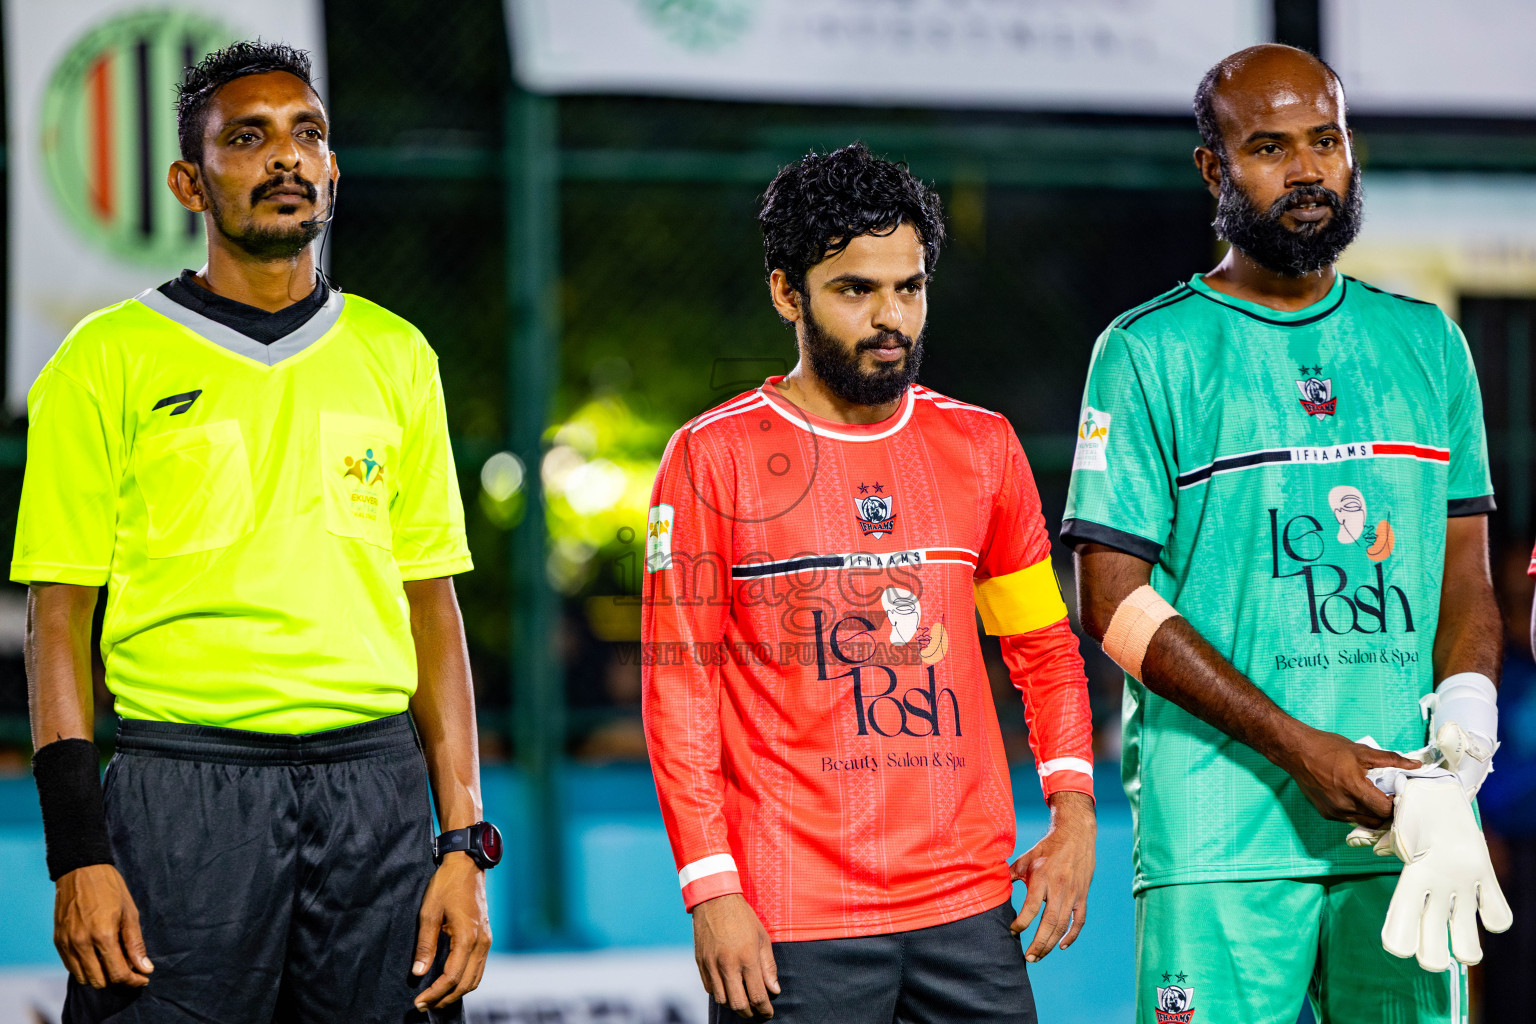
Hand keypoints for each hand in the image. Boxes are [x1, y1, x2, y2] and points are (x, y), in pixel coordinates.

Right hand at [54, 864, 152, 988]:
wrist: (81, 870)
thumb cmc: (110, 889)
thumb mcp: (130, 913)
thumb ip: (136, 944)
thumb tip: (145, 968)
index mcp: (102, 935)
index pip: (118, 973)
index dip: (133, 980)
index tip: (143, 978)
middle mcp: (81, 943)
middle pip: (99, 981)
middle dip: (118, 981)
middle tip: (131, 971)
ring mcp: (66, 943)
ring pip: (83, 978)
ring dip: (101, 977)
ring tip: (115, 964)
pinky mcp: (57, 941)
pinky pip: (71, 967)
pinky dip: (86, 969)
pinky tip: (99, 957)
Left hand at [411, 853, 490, 1010]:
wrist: (467, 865)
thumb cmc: (446, 885)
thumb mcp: (429, 913)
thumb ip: (425, 945)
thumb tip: (418, 972)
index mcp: (467, 938)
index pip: (452, 977)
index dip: (435, 993)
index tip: (419, 1001)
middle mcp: (481, 943)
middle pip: (466, 983)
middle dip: (445, 998)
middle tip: (424, 1005)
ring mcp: (486, 940)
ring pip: (475, 978)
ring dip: (457, 992)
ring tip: (436, 999)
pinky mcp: (486, 937)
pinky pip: (478, 968)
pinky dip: (466, 981)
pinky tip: (451, 983)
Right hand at [692, 893, 778, 1018]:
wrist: (715, 900)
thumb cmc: (743, 917)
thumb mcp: (762, 938)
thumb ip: (768, 966)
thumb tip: (774, 990)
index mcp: (747, 958)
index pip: (757, 996)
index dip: (764, 1009)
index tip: (768, 1013)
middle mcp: (727, 965)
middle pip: (738, 1004)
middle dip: (750, 1013)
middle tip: (756, 1012)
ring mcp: (711, 965)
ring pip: (722, 999)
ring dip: (734, 1004)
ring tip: (743, 1000)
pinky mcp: (700, 963)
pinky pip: (709, 988)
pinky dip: (720, 993)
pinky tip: (728, 987)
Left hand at [1009, 791, 1095, 961]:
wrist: (1075, 835)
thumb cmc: (1046, 848)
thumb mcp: (1025, 859)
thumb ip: (1010, 875)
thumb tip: (992, 886)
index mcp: (1042, 878)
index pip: (1031, 908)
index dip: (1021, 923)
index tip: (1013, 930)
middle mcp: (1059, 888)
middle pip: (1050, 923)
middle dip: (1039, 943)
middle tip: (1028, 957)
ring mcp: (1073, 894)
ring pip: (1063, 925)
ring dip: (1051, 943)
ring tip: (1039, 955)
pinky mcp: (1083, 896)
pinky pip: (1079, 921)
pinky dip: (1072, 935)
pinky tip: (1062, 945)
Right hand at [1280, 726, 1418, 828]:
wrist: (1295, 751)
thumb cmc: (1326, 747)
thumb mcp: (1361, 750)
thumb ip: (1391, 759)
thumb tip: (1415, 766)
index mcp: (1354, 788)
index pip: (1386, 809)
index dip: (1396, 802)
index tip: (1398, 792)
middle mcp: (1344, 805)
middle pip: (1378, 820)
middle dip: (1386, 809)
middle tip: (1388, 795)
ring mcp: (1334, 812)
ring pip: (1365, 822)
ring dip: (1372, 813)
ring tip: (1372, 796)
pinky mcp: (1326, 813)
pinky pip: (1350, 819)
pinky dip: (1357, 811)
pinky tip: (1355, 796)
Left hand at [1381, 775, 1512, 969]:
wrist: (1440, 790)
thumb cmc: (1410, 816)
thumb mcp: (1394, 838)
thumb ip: (1383, 848)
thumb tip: (1364, 847)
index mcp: (1414, 873)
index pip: (1402, 922)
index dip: (1399, 941)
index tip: (1397, 946)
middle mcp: (1441, 882)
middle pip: (1434, 945)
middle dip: (1431, 958)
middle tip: (1428, 955)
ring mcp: (1466, 881)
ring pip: (1468, 940)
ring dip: (1464, 950)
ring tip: (1459, 948)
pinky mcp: (1486, 875)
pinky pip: (1498, 915)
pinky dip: (1492, 920)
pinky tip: (1478, 914)